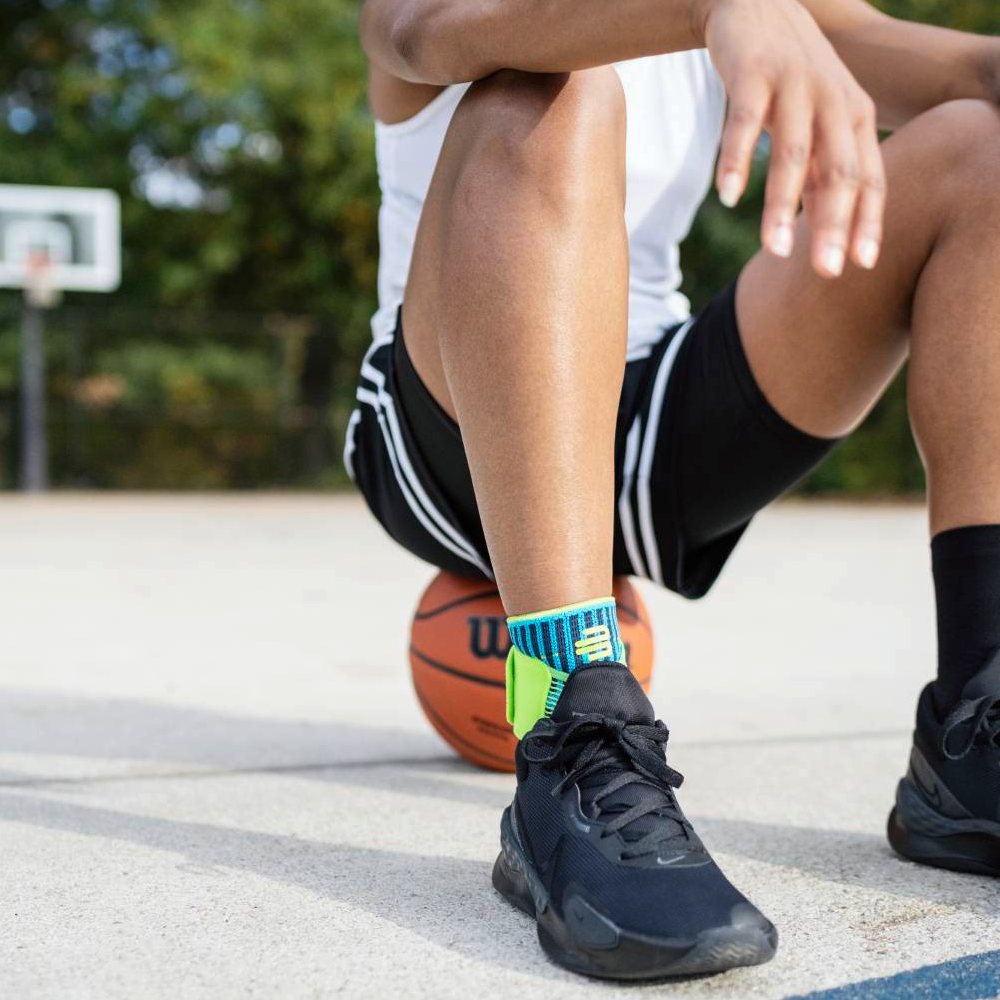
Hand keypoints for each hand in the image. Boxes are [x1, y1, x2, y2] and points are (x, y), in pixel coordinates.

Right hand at [703, 0, 884, 276]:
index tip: (860, 267)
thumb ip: (822, 174)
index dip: (867, 223)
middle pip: (839, 172)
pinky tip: (729, 196)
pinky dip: (737, 161)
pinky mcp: (754, 76)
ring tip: (774, 250)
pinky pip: (745, 124)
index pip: (869, 179)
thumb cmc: (789, 78)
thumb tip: (828, 235)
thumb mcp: (816, 124)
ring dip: (783, 206)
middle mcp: (834, 102)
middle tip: (826, 272)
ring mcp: (795, 87)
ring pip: (794, 154)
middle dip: (834, 226)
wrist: (757, 5)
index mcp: (856, 118)